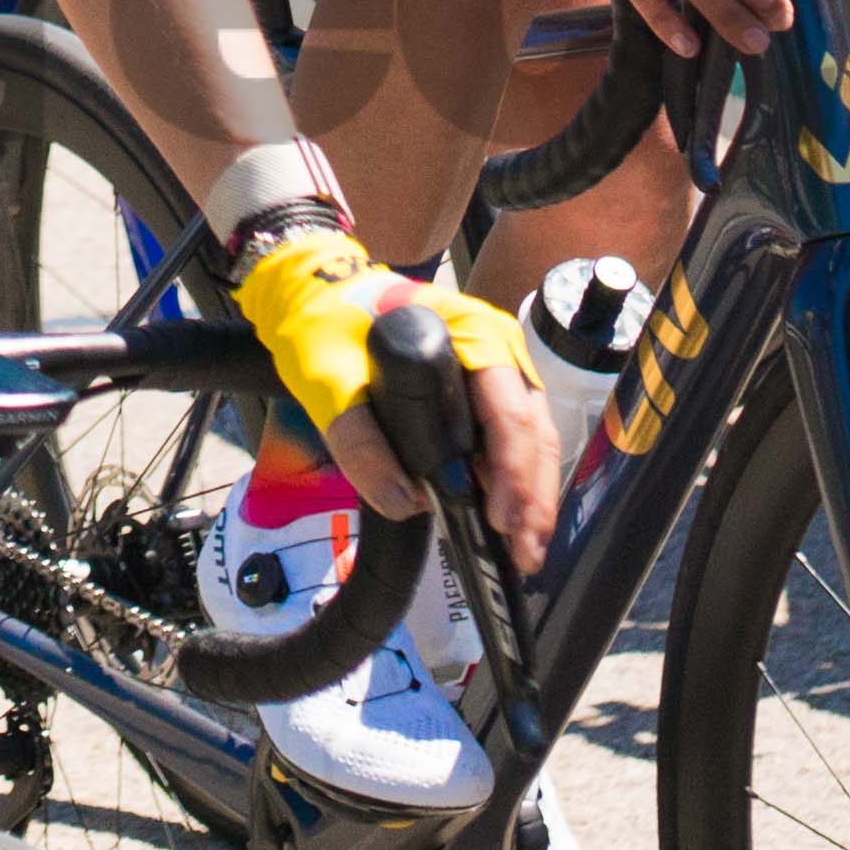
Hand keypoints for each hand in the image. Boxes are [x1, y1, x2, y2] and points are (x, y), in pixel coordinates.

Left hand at [222, 220, 560, 566]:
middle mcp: (497, 349)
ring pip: (532, 439)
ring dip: (531, 496)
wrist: (316, 295)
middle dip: (532, 496)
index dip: (511, 469)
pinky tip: (510, 522)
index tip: (502, 518)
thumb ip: (359, 439)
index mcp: (471, 333)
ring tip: (524, 551)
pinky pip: (511, 439)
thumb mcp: (328, 379)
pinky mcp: (482, 392)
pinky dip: (514, 482)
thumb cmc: (327, 326)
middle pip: (533, 429)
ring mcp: (496, 370)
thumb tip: (406, 504)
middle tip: (523, 553)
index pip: (508, 409)